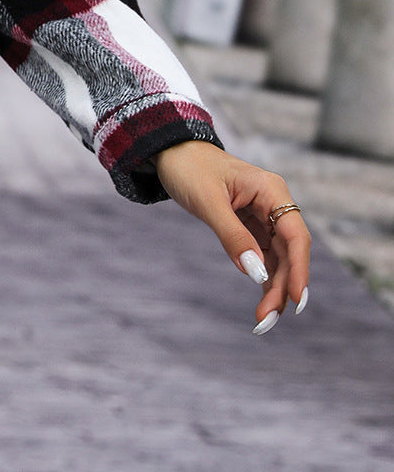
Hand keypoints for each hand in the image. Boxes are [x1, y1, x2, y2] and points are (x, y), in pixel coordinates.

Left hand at [151, 140, 310, 334]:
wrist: (171, 152)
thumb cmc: (189, 168)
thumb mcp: (208, 202)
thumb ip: (232, 236)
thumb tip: (257, 273)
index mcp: (272, 190)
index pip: (296, 235)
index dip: (300, 269)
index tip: (296, 300)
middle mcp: (274, 204)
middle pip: (289, 252)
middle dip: (282, 286)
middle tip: (267, 319)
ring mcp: (264, 215)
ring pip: (278, 257)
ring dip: (273, 287)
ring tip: (264, 319)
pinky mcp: (250, 224)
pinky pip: (263, 254)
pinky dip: (262, 276)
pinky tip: (262, 299)